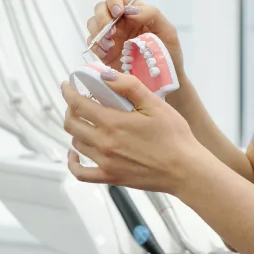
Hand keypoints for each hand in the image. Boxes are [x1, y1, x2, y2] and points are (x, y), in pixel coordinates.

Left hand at [60, 71, 207, 194]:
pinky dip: (73, 161)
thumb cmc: (174, 137)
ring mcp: (105, 162)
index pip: (78, 104)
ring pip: (76, 142)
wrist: (185, 170)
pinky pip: (80, 172)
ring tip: (85, 121)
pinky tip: (75, 152)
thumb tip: (105, 75)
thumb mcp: (155, 104)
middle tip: (78, 100)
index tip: (67, 85)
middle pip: (72, 123)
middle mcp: (104, 143)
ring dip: (76, 128)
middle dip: (70, 108)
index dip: (68, 92)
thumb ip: (128, 87)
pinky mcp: (110, 177)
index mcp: (113, 123)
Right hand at [86, 0, 185, 79]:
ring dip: (98, 32)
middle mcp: (120, 22)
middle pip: (100, 8)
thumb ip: (152, 14)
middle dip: (102, 17)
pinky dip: (96, 45)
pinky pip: (92, 43)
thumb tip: (131, 10)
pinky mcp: (104, 52)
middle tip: (113, 32)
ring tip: (111, 45)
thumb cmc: (168, 54)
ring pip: (92, 23)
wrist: (163, 81)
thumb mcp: (168, 31)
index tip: (118, 12)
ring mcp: (110, 36)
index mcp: (134, 12)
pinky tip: (107, 53)